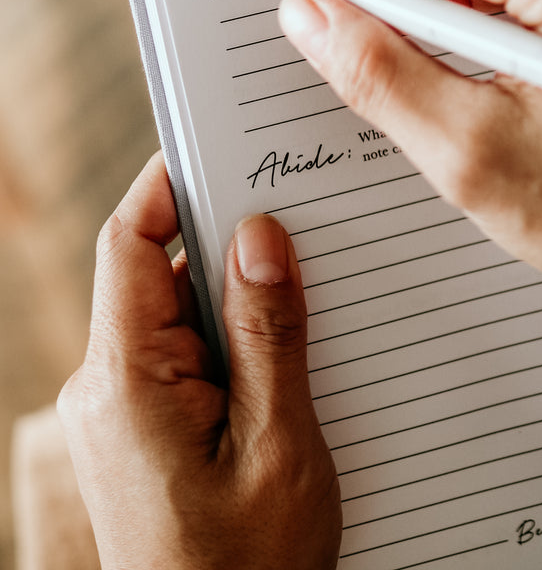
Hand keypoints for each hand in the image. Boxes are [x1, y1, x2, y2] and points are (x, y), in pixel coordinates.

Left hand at [58, 154, 340, 569]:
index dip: (166, 183)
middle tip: (299, 203)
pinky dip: (234, 331)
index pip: (130, 246)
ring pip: (180, 311)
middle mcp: (111, 387)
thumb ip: (268, 334)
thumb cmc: (249, 568)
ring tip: (310, 276)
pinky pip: (188, 351)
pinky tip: (290, 339)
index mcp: (129, 383)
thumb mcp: (278, 445)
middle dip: (225, 233)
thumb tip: (259, 234)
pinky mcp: (148, 428)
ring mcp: (126, 410)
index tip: (214, 137)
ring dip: (238, 290)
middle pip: (159, 270)